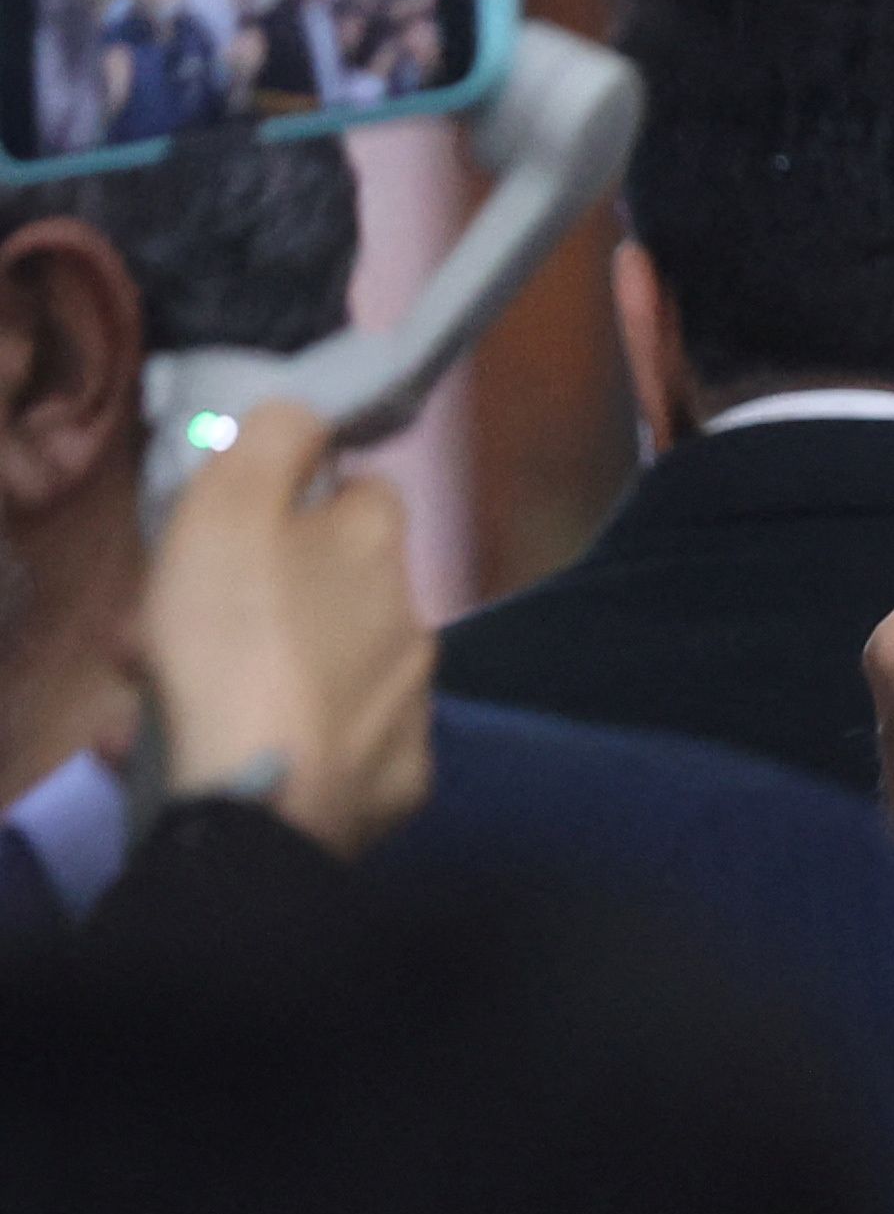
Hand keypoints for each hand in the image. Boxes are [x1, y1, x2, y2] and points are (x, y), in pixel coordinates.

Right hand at [134, 400, 432, 858]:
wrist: (261, 800)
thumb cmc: (235, 640)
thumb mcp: (228, 509)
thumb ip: (269, 444)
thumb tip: (307, 414)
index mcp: (379, 549)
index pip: (363, 492)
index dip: (299, 500)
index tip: (234, 528)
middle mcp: (414, 620)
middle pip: (331, 591)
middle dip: (251, 604)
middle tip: (161, 635)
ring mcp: (410, 706)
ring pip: (320, 672)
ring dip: (250, 676)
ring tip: (162, 708)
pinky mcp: (394, 784)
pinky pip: (327, 750)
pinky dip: (277, 746)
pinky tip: (216, 758)